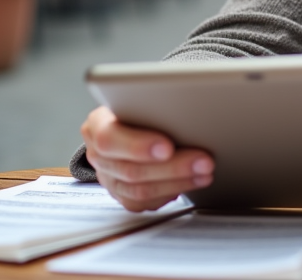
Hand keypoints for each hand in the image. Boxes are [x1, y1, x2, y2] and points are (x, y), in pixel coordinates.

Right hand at [80, 106, 213, 210]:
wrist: (129, 128)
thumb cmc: (138, 109)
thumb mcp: (139, 100)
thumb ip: (150, 106)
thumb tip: (186, 109)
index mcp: (97, 124)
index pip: (109, 138)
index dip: (138, 145)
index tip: (168, 146)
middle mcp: (98, 155)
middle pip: (130, 169)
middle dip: (172, 166)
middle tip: (203, 160)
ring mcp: (109, 179)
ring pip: (140, 190)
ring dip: (178, 181)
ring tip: (204, 171)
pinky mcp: (123, 197)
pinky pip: (146, 202)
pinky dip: (173, 192)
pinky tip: (193, 181)